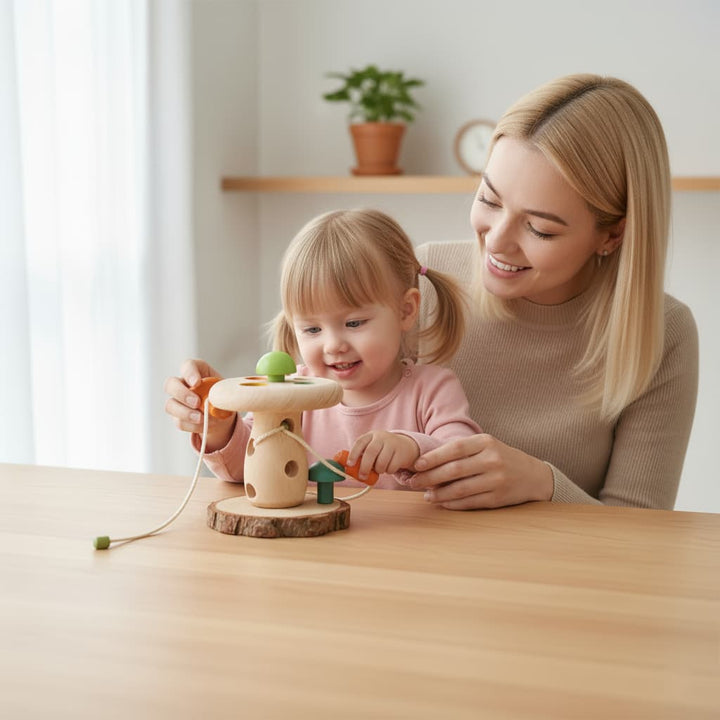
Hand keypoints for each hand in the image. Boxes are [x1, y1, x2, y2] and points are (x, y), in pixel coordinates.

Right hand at [164, 358, 235, 451]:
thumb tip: (219, 399)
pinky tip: (203, 425)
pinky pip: (179, 422)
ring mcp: (177, 401)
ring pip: (170, 405)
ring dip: (185, 413)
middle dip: (182, 394)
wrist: (222, 415)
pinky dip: (192, 426)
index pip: (188, 365)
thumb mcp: (227, 390)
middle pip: (170, 384)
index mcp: (197, 371)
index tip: (197, 382)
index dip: (189, 373)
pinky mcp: (178, 417)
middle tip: (197, 403)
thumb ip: (223, 391)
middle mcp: (183, 384)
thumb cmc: (223, 396)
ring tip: (202, 419)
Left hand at [347, 431, 420, 479]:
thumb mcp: (372, 447)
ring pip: (382, 462)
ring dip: (378, 470)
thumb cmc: (382, 450)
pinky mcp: (401, 453)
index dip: (353, 454)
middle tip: (362, 476)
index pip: (360, 442)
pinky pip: (392, 467)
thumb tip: (350, 470)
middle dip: (365, 466)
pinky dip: (388, 471)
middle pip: (371, 452)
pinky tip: (389, 467)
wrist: (404, 446)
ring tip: (379, 469)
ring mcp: (392, 444)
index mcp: (371, 435)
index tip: (349, 465)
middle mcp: (381, 437)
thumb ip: (362, 456)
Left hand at [408, 434, 552, 509]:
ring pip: (460, 489)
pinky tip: (442, 503)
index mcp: (486, 442)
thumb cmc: (501, 458)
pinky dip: (453, 504)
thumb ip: (461, 451)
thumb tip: (427, 462)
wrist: (533, 475)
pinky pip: (470, 502)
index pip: (454, 448)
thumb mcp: (485, 446)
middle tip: (413, 482)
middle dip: (430, 477)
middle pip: (454, 470)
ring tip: (426, 495)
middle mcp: (492, 460)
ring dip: (439, 494)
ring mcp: (496, 480)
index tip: (417, 464)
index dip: (433, 457)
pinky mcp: (498, 498)